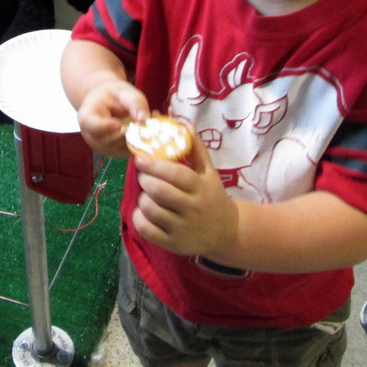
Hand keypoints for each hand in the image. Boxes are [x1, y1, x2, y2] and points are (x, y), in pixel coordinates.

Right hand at [75, 80, 149, 157]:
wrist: (109, 103)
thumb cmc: (114, 94)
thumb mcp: (123, 91)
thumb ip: (134, 102)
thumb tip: (144, 120)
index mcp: (87, 118)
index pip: (93, 126)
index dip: (105, 127)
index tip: (119, 125)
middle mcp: (93, 138)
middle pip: (112, 141)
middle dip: (132, 132)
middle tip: (150, 121)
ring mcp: (105, 148)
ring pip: (125, 148)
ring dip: (142, 137)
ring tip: (154, 119)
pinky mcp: (118, 153)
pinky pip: (132, 151)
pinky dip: (145, 141)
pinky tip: (152, 127)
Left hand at [132, 128, 239, 258]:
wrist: (227, 232)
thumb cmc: (213, 197)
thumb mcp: (209, 172)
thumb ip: (196, 149)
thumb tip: (185, 122)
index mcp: (200, 188)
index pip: (175, 174)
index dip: (154, 165)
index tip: (140, 158)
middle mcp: (192, 208)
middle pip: (160, 191)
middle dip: (145, 180)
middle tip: (143, 176)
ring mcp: (182, 228)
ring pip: (151, 210)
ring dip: (143, 198)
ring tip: (147, 194)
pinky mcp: (173, 244)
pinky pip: (147, 230)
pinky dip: (139, 218)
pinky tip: (143, 212)